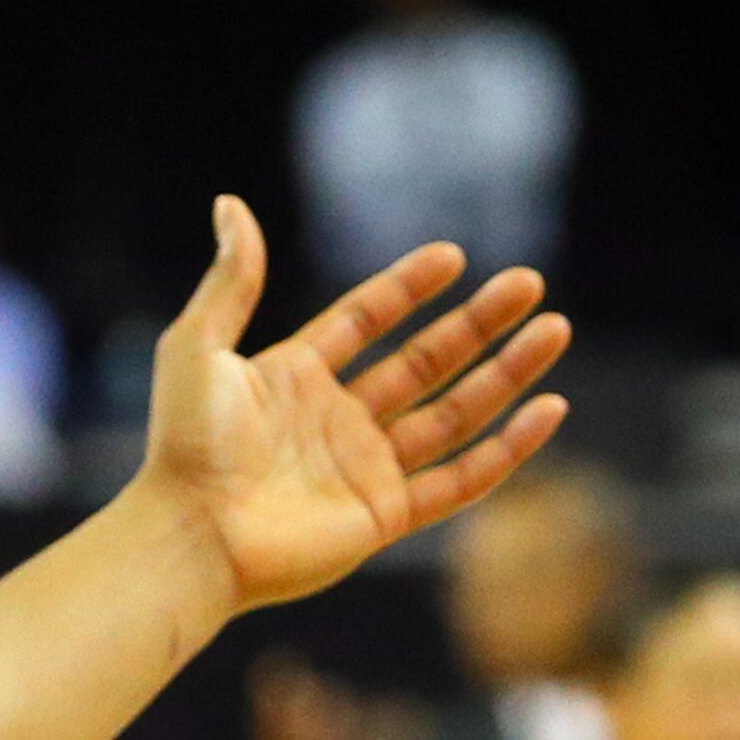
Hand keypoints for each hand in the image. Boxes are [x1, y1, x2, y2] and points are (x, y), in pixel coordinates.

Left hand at [139, 197, 570, 609]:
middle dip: (477, 323)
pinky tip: (550, 407)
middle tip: (528, 283)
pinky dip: (508, 448)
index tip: (453, 256)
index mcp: (291, 379)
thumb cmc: (185, 445)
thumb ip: (230, 280)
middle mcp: (333, 421)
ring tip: (554, 328)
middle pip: (422, 362)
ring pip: (454, 414)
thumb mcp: (199, 346)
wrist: (189, 535)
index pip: (363, 322)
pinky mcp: (384, 516)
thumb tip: (230, 203)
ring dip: (506, 372)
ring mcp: (362, 468)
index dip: (406, 289)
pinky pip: (461, 480)